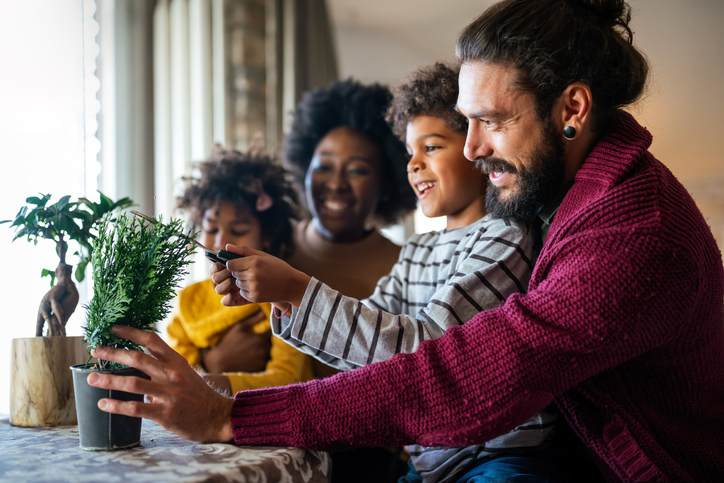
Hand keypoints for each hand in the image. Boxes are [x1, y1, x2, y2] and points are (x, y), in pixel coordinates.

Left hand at [87, 325, 234, 442]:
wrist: (217, 417)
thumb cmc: (197, 394)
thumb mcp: (185, 373)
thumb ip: (162, 368)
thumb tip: (136, 364)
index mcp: (176, 362)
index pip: (151, 340)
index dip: (131, 332)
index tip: (113, 329)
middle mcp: (171, 374)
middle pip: (137, 358)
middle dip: (113, 353)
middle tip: (96, 351)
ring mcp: (168, 394)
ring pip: (132, 383)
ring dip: (108, 380)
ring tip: (91, 378)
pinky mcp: (165, 414)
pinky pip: (136, 408)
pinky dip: (117, 405)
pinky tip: (103, 404)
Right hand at [202, 310, 270, 372]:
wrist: (221, 361)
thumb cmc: (230, 341)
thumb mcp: (242, 327)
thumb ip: (256, 319)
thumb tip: (266, 310)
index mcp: (261, 338)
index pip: (274, 331)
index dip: (272, 328)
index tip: (269, 326)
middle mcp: (265, 350)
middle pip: (275, 342)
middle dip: (270, 339)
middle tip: (263, 337)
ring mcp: (263, 361)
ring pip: (273, 352)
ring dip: (269, 349)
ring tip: (259, 347)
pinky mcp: (261, 369)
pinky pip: (269, 362)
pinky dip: (266, 358)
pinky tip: (257, 355)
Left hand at [212, 244, 310, 306]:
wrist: (292, 285)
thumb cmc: (278, 268)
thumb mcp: (263, 256)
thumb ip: (243, 251)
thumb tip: (226, 247)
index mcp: (254, 262)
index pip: (230, 264)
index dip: (233, 264)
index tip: (240, 264)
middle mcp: (253, 275)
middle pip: (234, 274)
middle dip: (240, 273)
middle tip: (253, 272)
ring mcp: (253, 287)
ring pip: (238, 284)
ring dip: (243, 282)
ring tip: (257, 279)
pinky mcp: (254, 297)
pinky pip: (242, 292)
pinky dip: (247, 290)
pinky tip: (259, 286)